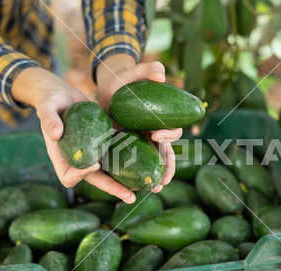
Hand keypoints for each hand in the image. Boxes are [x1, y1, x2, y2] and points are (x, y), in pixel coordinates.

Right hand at [11, 67, 135, 203]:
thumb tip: (55, 134)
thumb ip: (49, 119)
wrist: (64, 97)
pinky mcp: (105, 146)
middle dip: (113, 188)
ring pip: (111, 172)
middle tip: (130, 197)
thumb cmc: (51, 102)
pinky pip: (118, 157)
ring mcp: (94, 155)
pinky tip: (148, 166)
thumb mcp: (47, 108)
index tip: (95, 165)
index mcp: (62, 158)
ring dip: (126, 181)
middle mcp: (80, 161)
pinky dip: (132, 163)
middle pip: (96, 180)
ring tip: (145, 188)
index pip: (69, 177)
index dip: (81, 175)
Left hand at [96, 54, 181, 191]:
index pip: (173, 132)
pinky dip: (133, 177)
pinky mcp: (125, 148)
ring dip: (155, 178)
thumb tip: (161, 75)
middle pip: (166, 154)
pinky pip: (132, 164)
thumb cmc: (124, 79)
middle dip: (168, 168)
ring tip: (155, 190)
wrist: (107, 89)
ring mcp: (140, 143)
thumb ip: (148, 70)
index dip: (169, 136)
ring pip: (151, 164)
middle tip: (164, 180)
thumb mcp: (134, 72)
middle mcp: (153, 134)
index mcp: (161, 120)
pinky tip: (131, 189)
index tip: (157, 135)